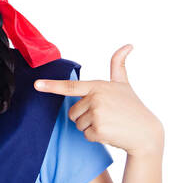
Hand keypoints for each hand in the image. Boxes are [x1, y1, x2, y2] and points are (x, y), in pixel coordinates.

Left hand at [33, 45, 163, 156]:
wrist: (146, 132)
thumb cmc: (133, 108)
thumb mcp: (124, 84)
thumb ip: (118, 65)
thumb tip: (128, 45)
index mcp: (98, 86)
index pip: (71, 87)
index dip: (51, 86)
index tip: (37, 85)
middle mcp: (96, 98)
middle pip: (73, 112)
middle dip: (84, 117)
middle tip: (105, 116)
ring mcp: (97, 114)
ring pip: (78, 125)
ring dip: (90, 127)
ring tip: (108, 124)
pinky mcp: (98, 130)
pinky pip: (85, 135)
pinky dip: (95, 137)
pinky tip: (110, 133)